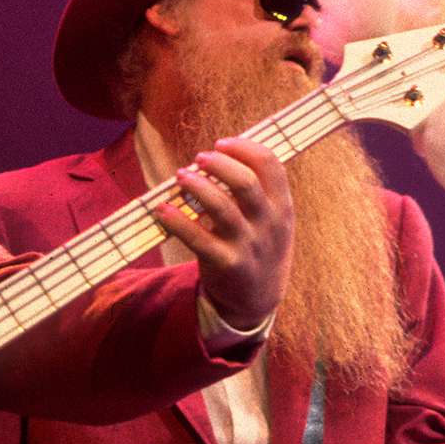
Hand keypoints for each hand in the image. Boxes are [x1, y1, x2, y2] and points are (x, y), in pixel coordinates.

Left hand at [153, 137, 293, 330]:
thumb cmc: (257, 247)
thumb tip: (221, 152)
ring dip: (196, 186)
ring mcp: (247, 245)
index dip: (244, 147)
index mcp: (282, 206)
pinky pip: (197, 238)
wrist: (257, 300)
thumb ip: (257, 191)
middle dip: (218, 163)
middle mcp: (268, 224)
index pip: (270, 164)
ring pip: (221, 206)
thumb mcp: (272, 220)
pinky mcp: (225, 264)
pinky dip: (176, 221)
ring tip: (181, 176)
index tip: (221, 143)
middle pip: (245, 182)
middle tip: (199, 158)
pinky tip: (162, 209)